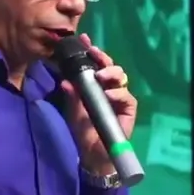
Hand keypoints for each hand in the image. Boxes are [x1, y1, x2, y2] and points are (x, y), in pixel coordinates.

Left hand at [59, 34, 137, 174]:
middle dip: (102, 57)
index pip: (94, 65)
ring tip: (100, 76)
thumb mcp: (74, 113)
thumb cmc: (84, 132)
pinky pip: (127, 96)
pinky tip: (109, 94)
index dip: (90, 52)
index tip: (83, 40)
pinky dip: (118, 93)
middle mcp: (109, 88)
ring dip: (111, 72)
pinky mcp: (128, 109)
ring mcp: (120, 98)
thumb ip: (71, 97)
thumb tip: (65, 81)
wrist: (94, 155)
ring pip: (121, 77)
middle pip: (110, 67)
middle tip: (93, 52)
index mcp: (95, 86)